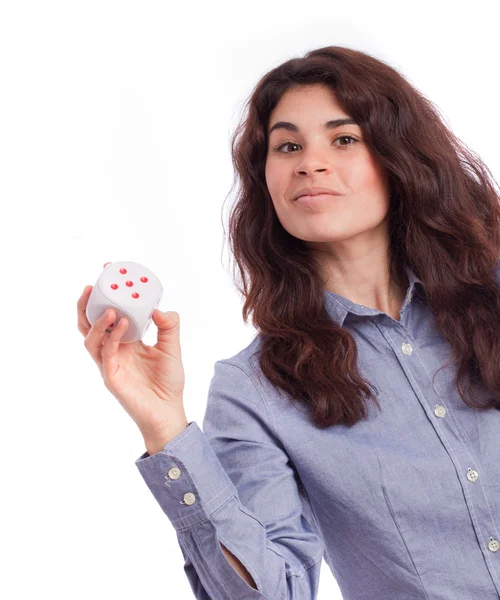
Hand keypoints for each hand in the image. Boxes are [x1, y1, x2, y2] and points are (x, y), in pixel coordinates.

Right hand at [77, 262, 186, 439]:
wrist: (169, 411)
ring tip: (111, 307)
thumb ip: (169, 326)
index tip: (107, 272)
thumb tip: (158, 308)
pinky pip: (106, 354)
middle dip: (87, 304)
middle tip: (91, 285)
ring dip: (98, 321)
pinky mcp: (111, 377)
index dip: (105, 295)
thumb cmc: (168, 382)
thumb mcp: (172, 347)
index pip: (109, 314)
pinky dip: (112, 338)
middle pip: (89, 324)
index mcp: (125, 341)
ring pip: (91, 339)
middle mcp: (113, 350)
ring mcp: (109, 364)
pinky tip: (124, 324)